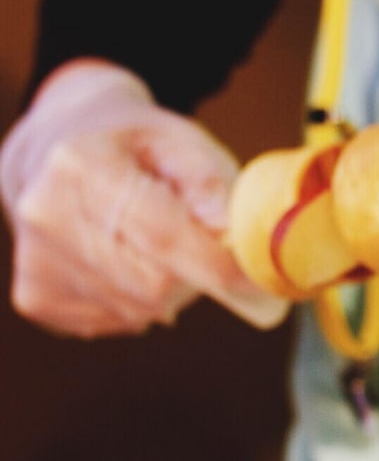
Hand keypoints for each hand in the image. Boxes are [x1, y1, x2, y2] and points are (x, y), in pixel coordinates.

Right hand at [0, 60, 287, 336]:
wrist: (57, 149)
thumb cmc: (134, 145)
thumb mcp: (178, 139)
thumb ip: (208, 179)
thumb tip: (226, 228)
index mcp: (83, 165)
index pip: (161, 234)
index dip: (217, 266)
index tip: (259, 281)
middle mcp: (48, 214)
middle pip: (150, 283)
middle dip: (198, 277)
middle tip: (213, 255)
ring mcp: (37, 261)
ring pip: (135, 309)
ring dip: (171, 292)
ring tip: (165, 249)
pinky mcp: (36, 296)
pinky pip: (113, 321)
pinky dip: (141, 303)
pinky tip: (134, 264)